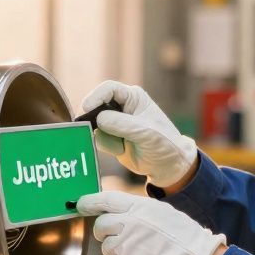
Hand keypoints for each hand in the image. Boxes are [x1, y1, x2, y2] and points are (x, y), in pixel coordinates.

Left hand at [80, 191, 225, 254]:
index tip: (80, 204)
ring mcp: (126, 245)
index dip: (90, 201)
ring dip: (118, 253)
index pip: (106, 199)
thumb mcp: (162, 213)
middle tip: (117, 238)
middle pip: (100, 226)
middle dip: (104, 233)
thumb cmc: (184, 237)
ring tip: (141, 254)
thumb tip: (120, 214)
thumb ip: (139, 212)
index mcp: (139, 207)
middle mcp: (129, 223)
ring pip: (107, 249)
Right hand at [81, 81, 196, 188]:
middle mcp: (121, 107)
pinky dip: (108, 147)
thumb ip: (122, 124)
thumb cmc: (164, 142)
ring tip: (123, 145)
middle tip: (89, 129)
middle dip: (93, 118)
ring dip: (106, 137)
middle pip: (96, 105)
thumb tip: (99, 119)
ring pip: (95, 125)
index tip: (86, 109)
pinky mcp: (111, 139)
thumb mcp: (145, 132)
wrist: (168, 165)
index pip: (108, 89)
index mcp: (133, 97)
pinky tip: (123, 150)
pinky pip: (99, 140)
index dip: (95, 96)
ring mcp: (115, 124)